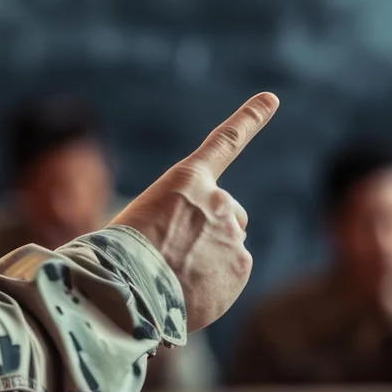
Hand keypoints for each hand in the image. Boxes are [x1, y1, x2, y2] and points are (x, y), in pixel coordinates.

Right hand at [112, 92, 278, 331]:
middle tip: (178, 252)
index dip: (250, 118)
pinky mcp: (241, 267)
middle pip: (229, 214)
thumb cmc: (120, 254)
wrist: (128, 288)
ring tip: (174, 277)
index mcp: (186, 180)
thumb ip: (176, 225)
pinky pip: (230, 277)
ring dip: (207, 261)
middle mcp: (218, 201)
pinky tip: (186, 293)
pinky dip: (212, 286)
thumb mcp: (141, 223)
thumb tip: (194, 257)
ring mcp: (233, 235)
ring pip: (227, 248)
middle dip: (213, 230)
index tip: (271, 98)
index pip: (225, 141)